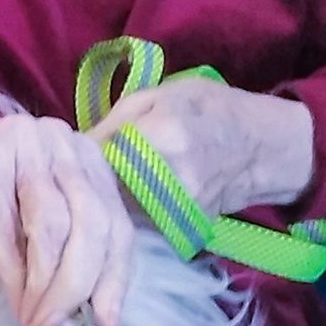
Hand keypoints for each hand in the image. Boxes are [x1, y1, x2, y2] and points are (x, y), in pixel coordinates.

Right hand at [0, 113, 132, 325]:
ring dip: (48, 288)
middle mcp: (55, 138)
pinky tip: (16, 304)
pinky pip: (11, 234)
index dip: (117, 274)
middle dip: (82, 286)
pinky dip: (17, 278)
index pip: (114, 217)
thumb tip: (96, 308)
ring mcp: (20, 146)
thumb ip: (61, 256)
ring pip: (56, 229)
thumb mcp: (23, 235)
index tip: (108, 320)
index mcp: (75, 151)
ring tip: (37, 321)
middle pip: (93, 222)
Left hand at [88, 76, 314, 218]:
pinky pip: (137, 223)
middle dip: (85, 183)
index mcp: (158, 137)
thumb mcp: (159, 95)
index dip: (74, 159)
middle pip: (101, 192)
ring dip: (103, 200)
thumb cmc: (208, 109)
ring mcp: (175, 210)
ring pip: (116, 213)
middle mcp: (166, 180)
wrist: (261, 147)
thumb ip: (114, 121)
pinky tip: (128, 196)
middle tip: (76, 172)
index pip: (93, 159)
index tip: (64, 156)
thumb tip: (71, 148)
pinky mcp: (180, 230)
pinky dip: (126, 212)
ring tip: (103, 182)